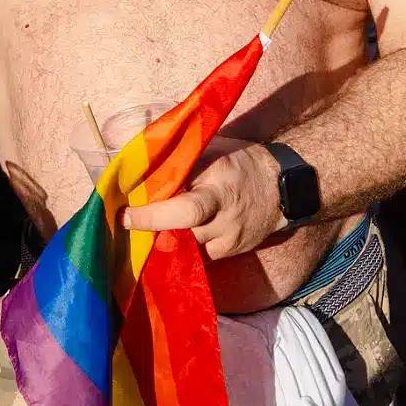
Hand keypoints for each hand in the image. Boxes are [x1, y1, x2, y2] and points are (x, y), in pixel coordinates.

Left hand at [122, 143, 283, 259]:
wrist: (280, 187)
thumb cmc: (237, 161)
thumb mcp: (211, 149)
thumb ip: (179, 158)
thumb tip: (136, 161)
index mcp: (218, 183)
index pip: (186, 208)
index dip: (154, 215)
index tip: (125, 215)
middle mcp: (224, 214)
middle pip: (183, 231)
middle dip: (151, 228)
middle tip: (125, 223)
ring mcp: (229, 237)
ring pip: (187, 246)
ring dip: (161, 239)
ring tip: (138, 229)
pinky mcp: (230, 252)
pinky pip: (197, 256)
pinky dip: (179, 248)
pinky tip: (164, 238)